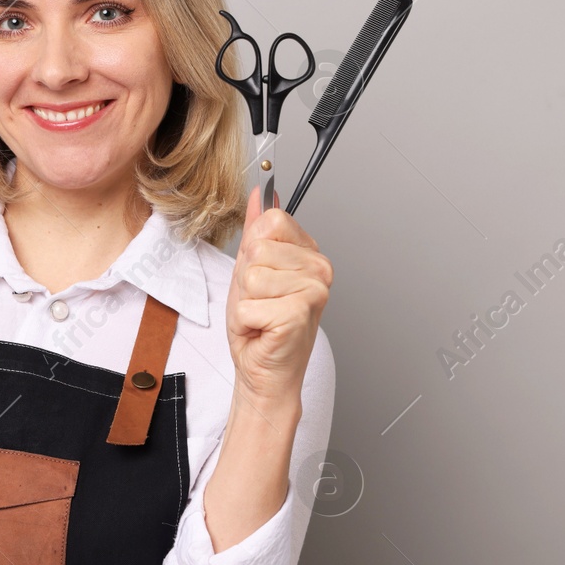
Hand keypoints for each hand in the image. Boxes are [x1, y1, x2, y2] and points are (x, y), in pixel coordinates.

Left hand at [226, 184, 332, 405]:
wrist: (265, 372)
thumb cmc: (260, 327)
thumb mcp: (251, 270)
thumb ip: (257, 230)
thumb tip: (261, 193)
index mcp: (309, 253)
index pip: (272, 220)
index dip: (253, 250)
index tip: (261, 276)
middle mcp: (319, 268)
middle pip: (257, 247)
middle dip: (245, 280)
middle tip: (259, 303)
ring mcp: (313, 290)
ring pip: (251, 275)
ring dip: (245, 302)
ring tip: (260, 317)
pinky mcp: (298, 312)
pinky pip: (248, 304)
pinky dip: (245, 322)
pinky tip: (262, 330)